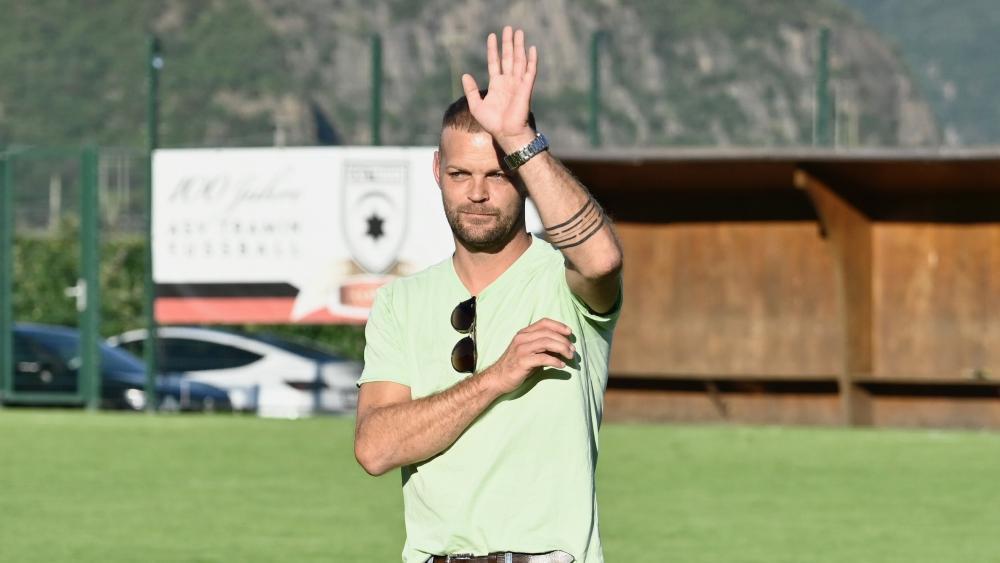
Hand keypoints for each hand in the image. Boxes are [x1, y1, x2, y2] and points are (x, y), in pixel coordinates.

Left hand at [461, 26, 537, 151]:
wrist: (506, 133)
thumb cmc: (492, 123)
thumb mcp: (476, 106)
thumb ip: (471, 90)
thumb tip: (465, 74)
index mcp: (497, 85)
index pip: (495, 62)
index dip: (493, 49)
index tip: (492, 36)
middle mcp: (508, 81)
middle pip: (508, 57)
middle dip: (508, 42)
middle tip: (508, 28)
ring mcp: (518, 83)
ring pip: (519, 60)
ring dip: (519, 46)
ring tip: (518, 31)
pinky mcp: (526, 87)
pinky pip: (530, 71)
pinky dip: (531, 59)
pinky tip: (531, 48)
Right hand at [485, 318, 573, 394]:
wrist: (497, 378)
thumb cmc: (516, 365)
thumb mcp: (529, 352)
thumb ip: (542, 346)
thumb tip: (563, 347)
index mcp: (524, 333)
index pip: (543, 322)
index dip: (558, 325)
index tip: (569, 332)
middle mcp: (522, 338)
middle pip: (548, 333)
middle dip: (563, 340)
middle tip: (573, 350)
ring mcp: (521, 349)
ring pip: (547, 343)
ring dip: (562, 349)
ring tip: (570, 356)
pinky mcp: (522, 362)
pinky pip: (543, 358)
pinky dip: (555, 361)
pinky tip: (561, 366)